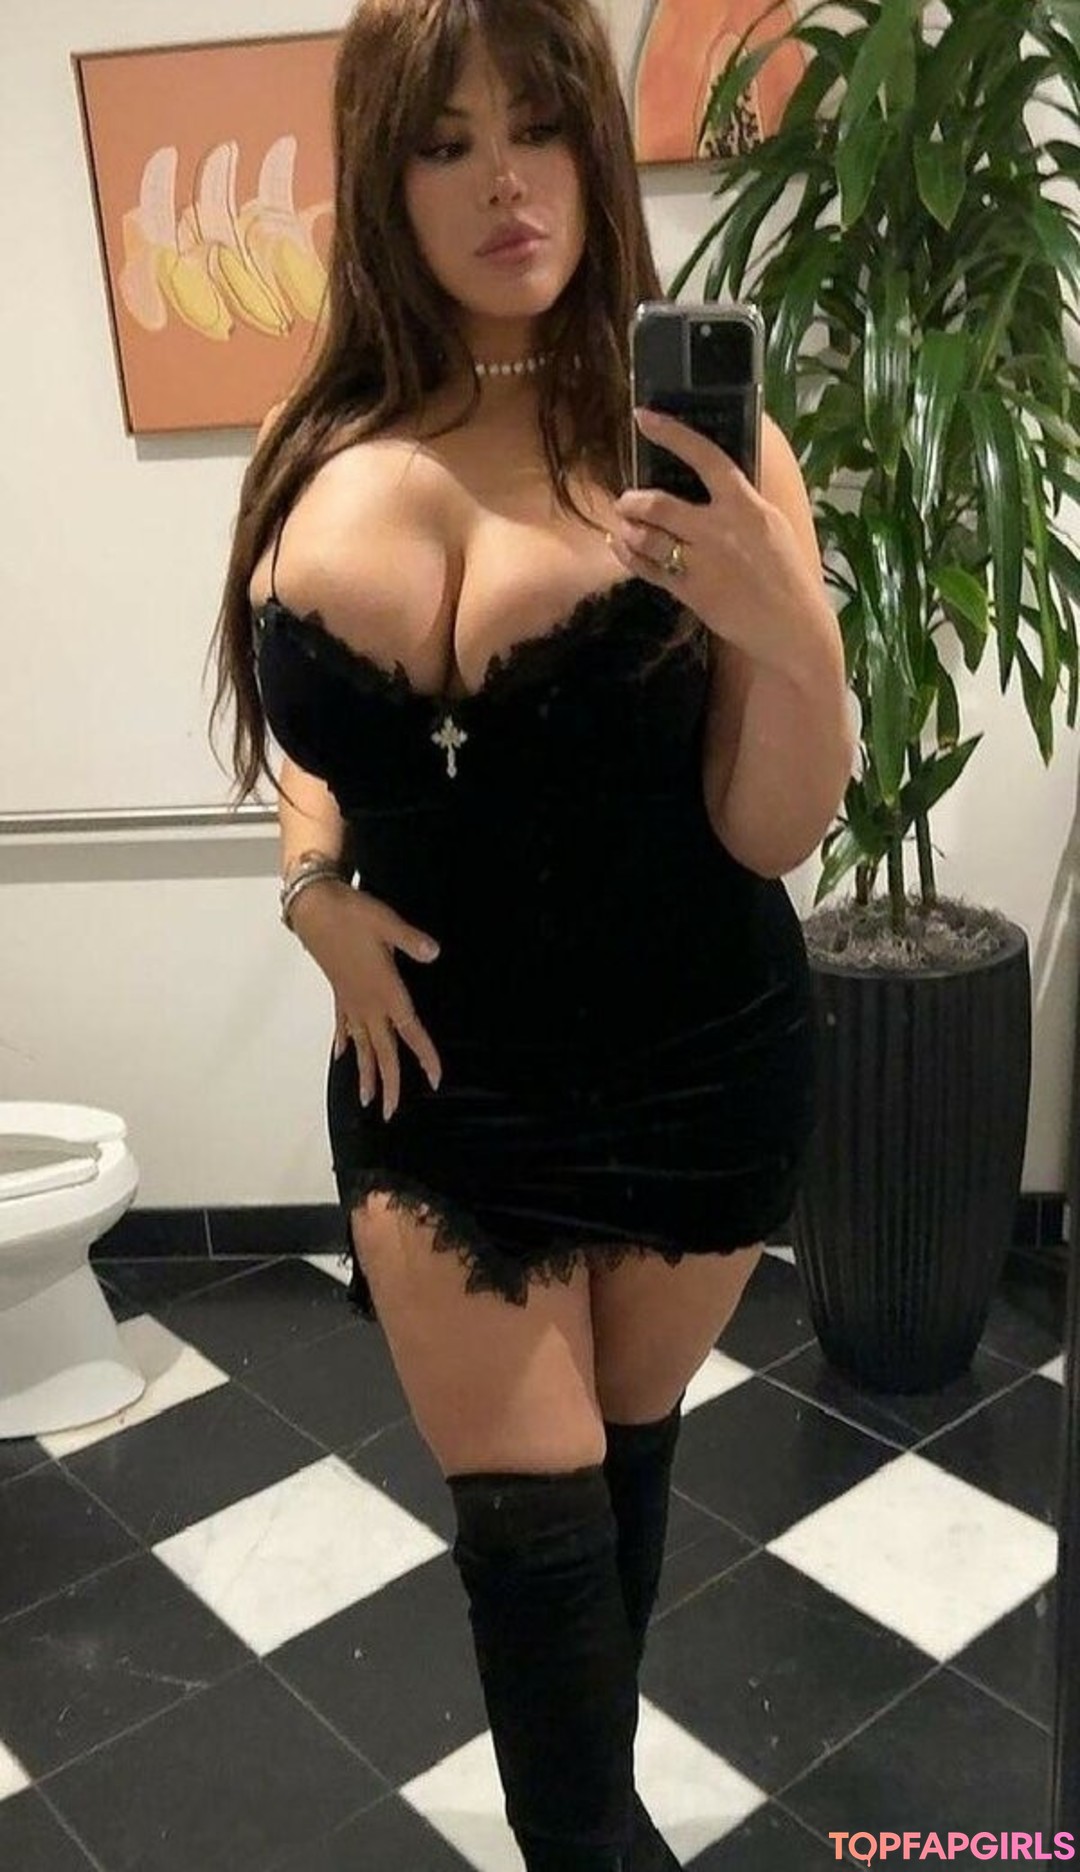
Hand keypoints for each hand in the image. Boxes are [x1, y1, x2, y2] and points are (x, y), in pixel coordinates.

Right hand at [292, 883, 442, 1119]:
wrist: (314, 908)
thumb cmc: (353, 914)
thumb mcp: (387, 923)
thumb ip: (411, 941)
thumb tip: (434, 953)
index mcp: (385, 990)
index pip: (409, 1030)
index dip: (424, 1055)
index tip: (435, 1079)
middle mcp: (367, 1003)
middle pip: (381, 1051)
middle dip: (387, 1083)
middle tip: (389, 1113)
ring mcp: (350, 1001)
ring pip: (361, 1045)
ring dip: (364, 1072)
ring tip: (365, 1099)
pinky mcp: (338, 992)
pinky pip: (342, 1025)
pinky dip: (344, 1042)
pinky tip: (342, 1056)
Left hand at [607, 407, 825, 671]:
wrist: (791, 626)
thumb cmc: (786, 573)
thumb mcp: (772, 525)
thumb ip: (742, 502)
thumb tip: (716, 478)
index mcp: (746, 505)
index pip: (706, 458)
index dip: (672, 434)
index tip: (644, 417)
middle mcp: (720, 529)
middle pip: (660, 505)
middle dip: (634, 501)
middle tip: (626, 501)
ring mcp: (702, 562)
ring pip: (647, 538)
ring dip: (627, 529)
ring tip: (622, 525)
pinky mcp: (691, 591)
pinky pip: (648, 568)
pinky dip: (628, 554)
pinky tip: (620, 546)